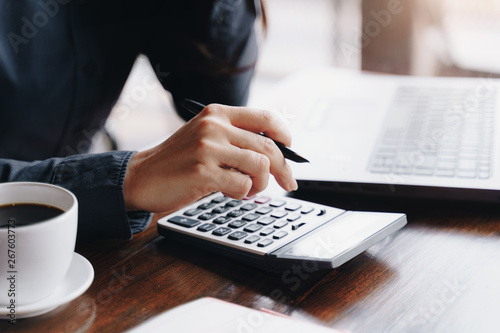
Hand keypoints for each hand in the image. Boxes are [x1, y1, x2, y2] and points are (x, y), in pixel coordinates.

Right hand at [123, 104, 297, 212]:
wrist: (142, 177)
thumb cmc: (178, 161)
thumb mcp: (206, 137)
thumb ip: (235, 138)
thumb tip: (277, 152)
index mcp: (217, 113)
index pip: (265, 117)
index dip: (285, 135)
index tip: (291, 151)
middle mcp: (214, 126)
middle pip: (269, 146)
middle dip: (284, 170)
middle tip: (288, 184)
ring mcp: (208, 148)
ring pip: (260, 166)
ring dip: (260, 184)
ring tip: (247, 189)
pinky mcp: (203, 171)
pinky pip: (242, 185)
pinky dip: (242, 193)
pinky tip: (226, 191)